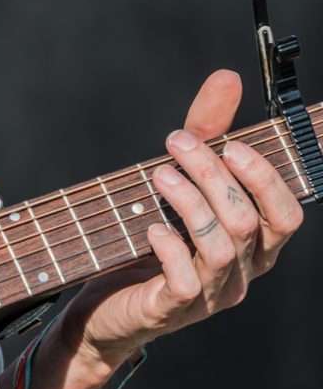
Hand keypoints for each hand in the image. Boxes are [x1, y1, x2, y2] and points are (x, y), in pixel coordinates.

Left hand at [62, 70, 303, 367]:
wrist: (102, 306)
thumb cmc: (145, 242)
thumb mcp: (176, 181)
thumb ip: (205, 135)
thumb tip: (227, 78)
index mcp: (252, 247)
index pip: (287, 214)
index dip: (266, 177)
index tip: (229, 144)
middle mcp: (239, 274)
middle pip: (248, 221)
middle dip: (214, 175)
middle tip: (175, 144)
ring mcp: (209, 296)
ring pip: (220, 245)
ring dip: (189, 202)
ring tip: (159, 175)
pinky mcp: (172, 310)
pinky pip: (186, 280)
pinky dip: (168, 247)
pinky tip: (150, 227)